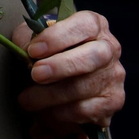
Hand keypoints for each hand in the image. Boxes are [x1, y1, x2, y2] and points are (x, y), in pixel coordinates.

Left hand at [12, 11, 124, 128]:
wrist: (67, 79)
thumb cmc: (51, 51)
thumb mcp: (37, 36)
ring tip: (27, 100)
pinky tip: (45, 111)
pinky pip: (86, 110)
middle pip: (91, 57)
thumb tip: (24, 51)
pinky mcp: (112, 101)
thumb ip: (28, 38)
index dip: (58, 37)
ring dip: (51, 96)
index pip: (83, 25)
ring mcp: (114, 76)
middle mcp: (109, 48)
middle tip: (35, 74)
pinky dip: (61, 113)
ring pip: (84, 87)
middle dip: (60, 67)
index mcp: (95, 25)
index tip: (33, 50)